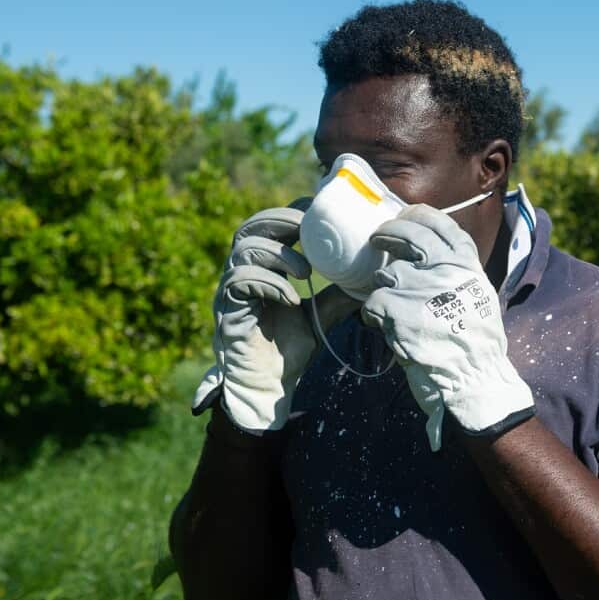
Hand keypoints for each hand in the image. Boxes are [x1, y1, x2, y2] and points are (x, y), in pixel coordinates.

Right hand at [193, 199, 359, 432]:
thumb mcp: (321, 316)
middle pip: (251, 228)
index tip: (317, 212)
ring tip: (306, 271)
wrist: (271, 387)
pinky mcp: (226, 309)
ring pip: (244, 249)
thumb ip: (339, 296)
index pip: (269, 225)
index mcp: (264, 268)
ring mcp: (232, 290)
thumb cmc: (290, 350)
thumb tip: (372, 280)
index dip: (290, 212)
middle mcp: (243, 273)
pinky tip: (291, 298)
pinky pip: (239, 280)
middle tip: (308, 230)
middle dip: (281, 220)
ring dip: (279, 253)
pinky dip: (269, 283)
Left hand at [362, 205, 534, 449]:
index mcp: (467, 264)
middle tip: (377, 239)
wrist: (472, 380)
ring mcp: (419, 286)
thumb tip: (431, 257)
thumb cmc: (476, 346)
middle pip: (407, 233)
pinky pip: (372, 301)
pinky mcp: (396, 308)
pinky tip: (381, 326)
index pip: (440, 224)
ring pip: (386, 273)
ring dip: (383, 289)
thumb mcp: (478, 298)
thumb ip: (457, 274)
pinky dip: (372, 315)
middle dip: (387, 232)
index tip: (405, 214)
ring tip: (392, 310)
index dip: (418, 215)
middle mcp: (444, 268)